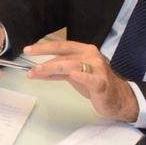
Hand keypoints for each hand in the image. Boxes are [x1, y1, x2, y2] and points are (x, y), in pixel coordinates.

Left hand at [24, 40, 139, 122]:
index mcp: (84, 50)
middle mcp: (91, 55)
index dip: (43, 48)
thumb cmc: (94, 84)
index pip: (61, 46)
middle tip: (31, 67)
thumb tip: (36, 71)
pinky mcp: (101, 82)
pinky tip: (73, 74)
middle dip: (45, 61)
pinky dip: (81, 76)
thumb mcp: (73, 75)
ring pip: (71, 65)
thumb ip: (58, 71)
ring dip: (53, 68)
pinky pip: (90, 78)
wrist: (117, 98)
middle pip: (64, 55)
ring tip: (39, 72)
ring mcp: (97, 68)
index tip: (27, 50)